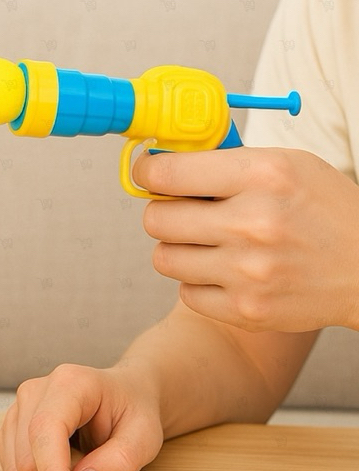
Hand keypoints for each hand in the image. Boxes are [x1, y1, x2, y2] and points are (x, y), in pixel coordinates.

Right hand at [0, 363, 162, 470]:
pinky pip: (9, 466)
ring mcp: (20, 405)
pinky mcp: (12, 423)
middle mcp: (36, 389)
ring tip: (76, 460)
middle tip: (92, 467)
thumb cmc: (132, 410)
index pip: (46, 428)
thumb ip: (119, 463)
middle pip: (26, 455)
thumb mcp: (144, 437)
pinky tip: (59, 460)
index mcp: (70, 383)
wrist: (123, 393)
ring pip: (14, 465)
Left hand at [132, 146, 358, 331]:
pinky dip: (198, 282)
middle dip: (163, 211)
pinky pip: (186, 293)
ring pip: (163, 257)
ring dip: (178, 248)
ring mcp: (249, 271)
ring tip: (206, 241)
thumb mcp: (284, 163)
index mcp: (261, 175)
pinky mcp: (248, 309)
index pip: (166, 173)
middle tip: (181, 210)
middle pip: (155, 218)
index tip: (148, 172)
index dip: (147, 171)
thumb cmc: (323, 209)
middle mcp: (252, 223)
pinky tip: (225, 270)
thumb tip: (159, 162)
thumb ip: (223, 161)